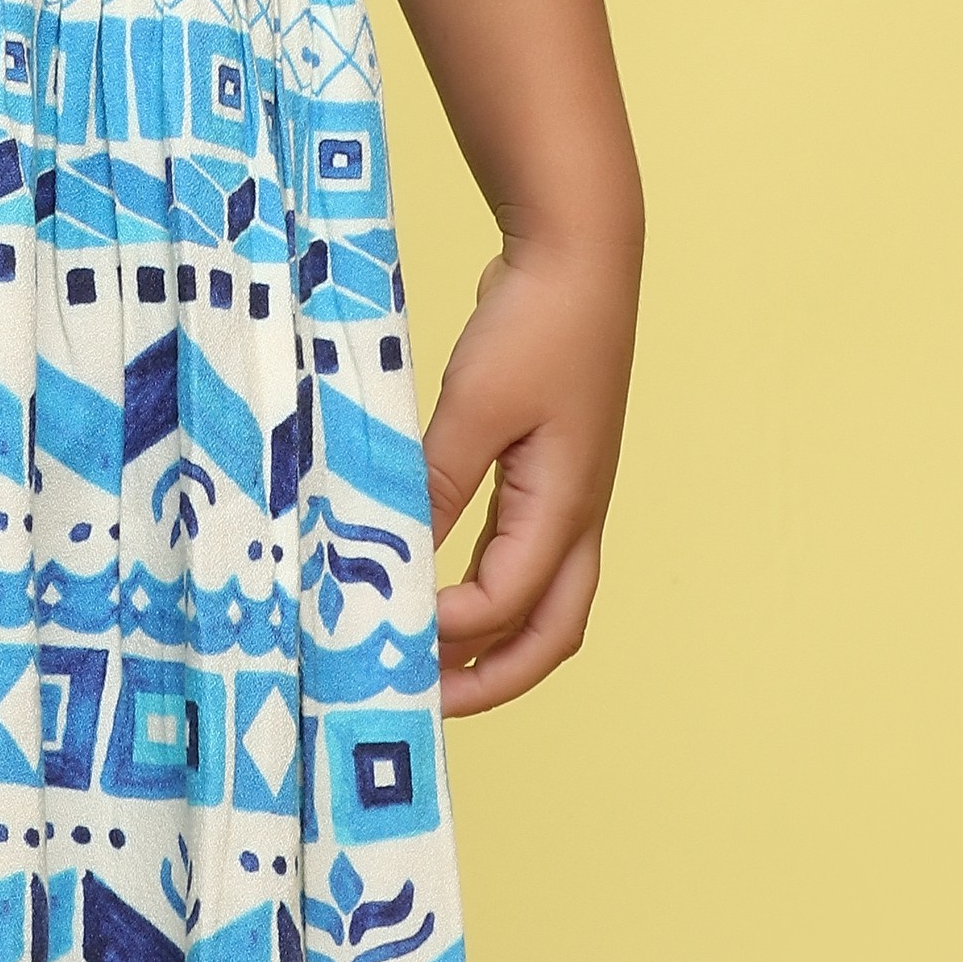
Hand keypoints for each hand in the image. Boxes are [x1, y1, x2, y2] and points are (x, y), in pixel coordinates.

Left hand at [420, 241, 637, 715]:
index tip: (384, 633)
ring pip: (542, 601)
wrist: (578, 255)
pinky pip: (522, 556)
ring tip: (429, 668)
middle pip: (549, 632)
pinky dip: (486, 589)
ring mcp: (570, 496)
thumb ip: (435, 482)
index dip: (448, 632)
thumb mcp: (476, 404)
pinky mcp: (550, 471)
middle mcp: (578, 515)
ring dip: (492, 642)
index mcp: (568, 507)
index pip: (508, 603)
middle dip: (492, 679)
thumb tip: (393, 555)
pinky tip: (437, 588)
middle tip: (425, 707)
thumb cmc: (536, 325)